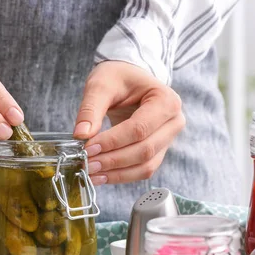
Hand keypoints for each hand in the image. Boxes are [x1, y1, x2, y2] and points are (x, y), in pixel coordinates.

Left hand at [73, 61, 184, 184]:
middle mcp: (174, 122)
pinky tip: (100, 176)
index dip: (113, 141)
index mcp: (166, 100)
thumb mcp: (101, 84)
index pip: (139, 128)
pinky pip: (142, 170)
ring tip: (91, 173)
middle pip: (144, 150)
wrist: (128, 79)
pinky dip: (121, 176)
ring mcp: (168, 139)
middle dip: (113, 160)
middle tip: (87, 163)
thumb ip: (90, 108)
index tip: (88, 148)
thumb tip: (80, 135)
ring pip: (146, 165)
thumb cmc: (117, 77)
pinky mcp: (158, 151)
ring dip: (117, 173)